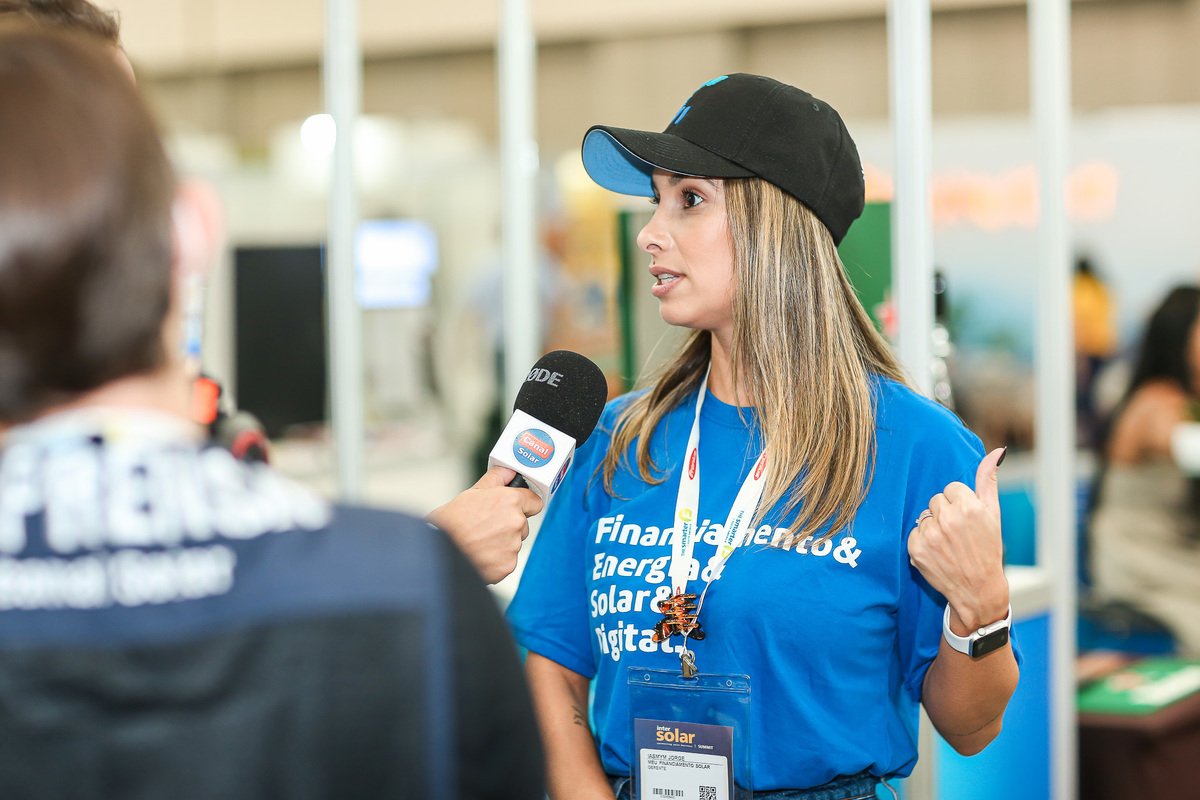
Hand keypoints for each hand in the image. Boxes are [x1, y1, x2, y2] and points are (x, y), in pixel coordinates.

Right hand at [426, 466, 542, 583]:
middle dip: (510, 525)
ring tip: (480, 542)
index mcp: (510, 501)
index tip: (517, 508)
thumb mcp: (472, 493)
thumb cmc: (451, 522)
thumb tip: (509, 470)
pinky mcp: (507, 565)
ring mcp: (513, 546)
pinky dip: (497, 560)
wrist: (438, 551)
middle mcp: (516, 522)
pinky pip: (507, 561)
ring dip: (503, 543)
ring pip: (514, 543)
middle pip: (523, 524)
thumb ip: (496, 479)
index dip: (524, 504)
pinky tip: (480, 555)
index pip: (535, 502)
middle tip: (487, 527)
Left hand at [908, 447, 1008, 632]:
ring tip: (949, 544)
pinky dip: (922, 541)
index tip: (966, 519)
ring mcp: (931, 535)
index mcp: (969, 507)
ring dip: (933, 527)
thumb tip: (997, 451)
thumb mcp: (994, 514)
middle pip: (935, 500)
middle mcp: (949, 519)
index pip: (950, 488)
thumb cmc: (988, 549)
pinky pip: (913, 532)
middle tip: (958, 533)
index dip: (959, 503)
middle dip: (945, 513)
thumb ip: (989, 481)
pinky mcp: (916, 549)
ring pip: (924, 516)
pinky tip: (937, 552)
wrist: (978, 589)